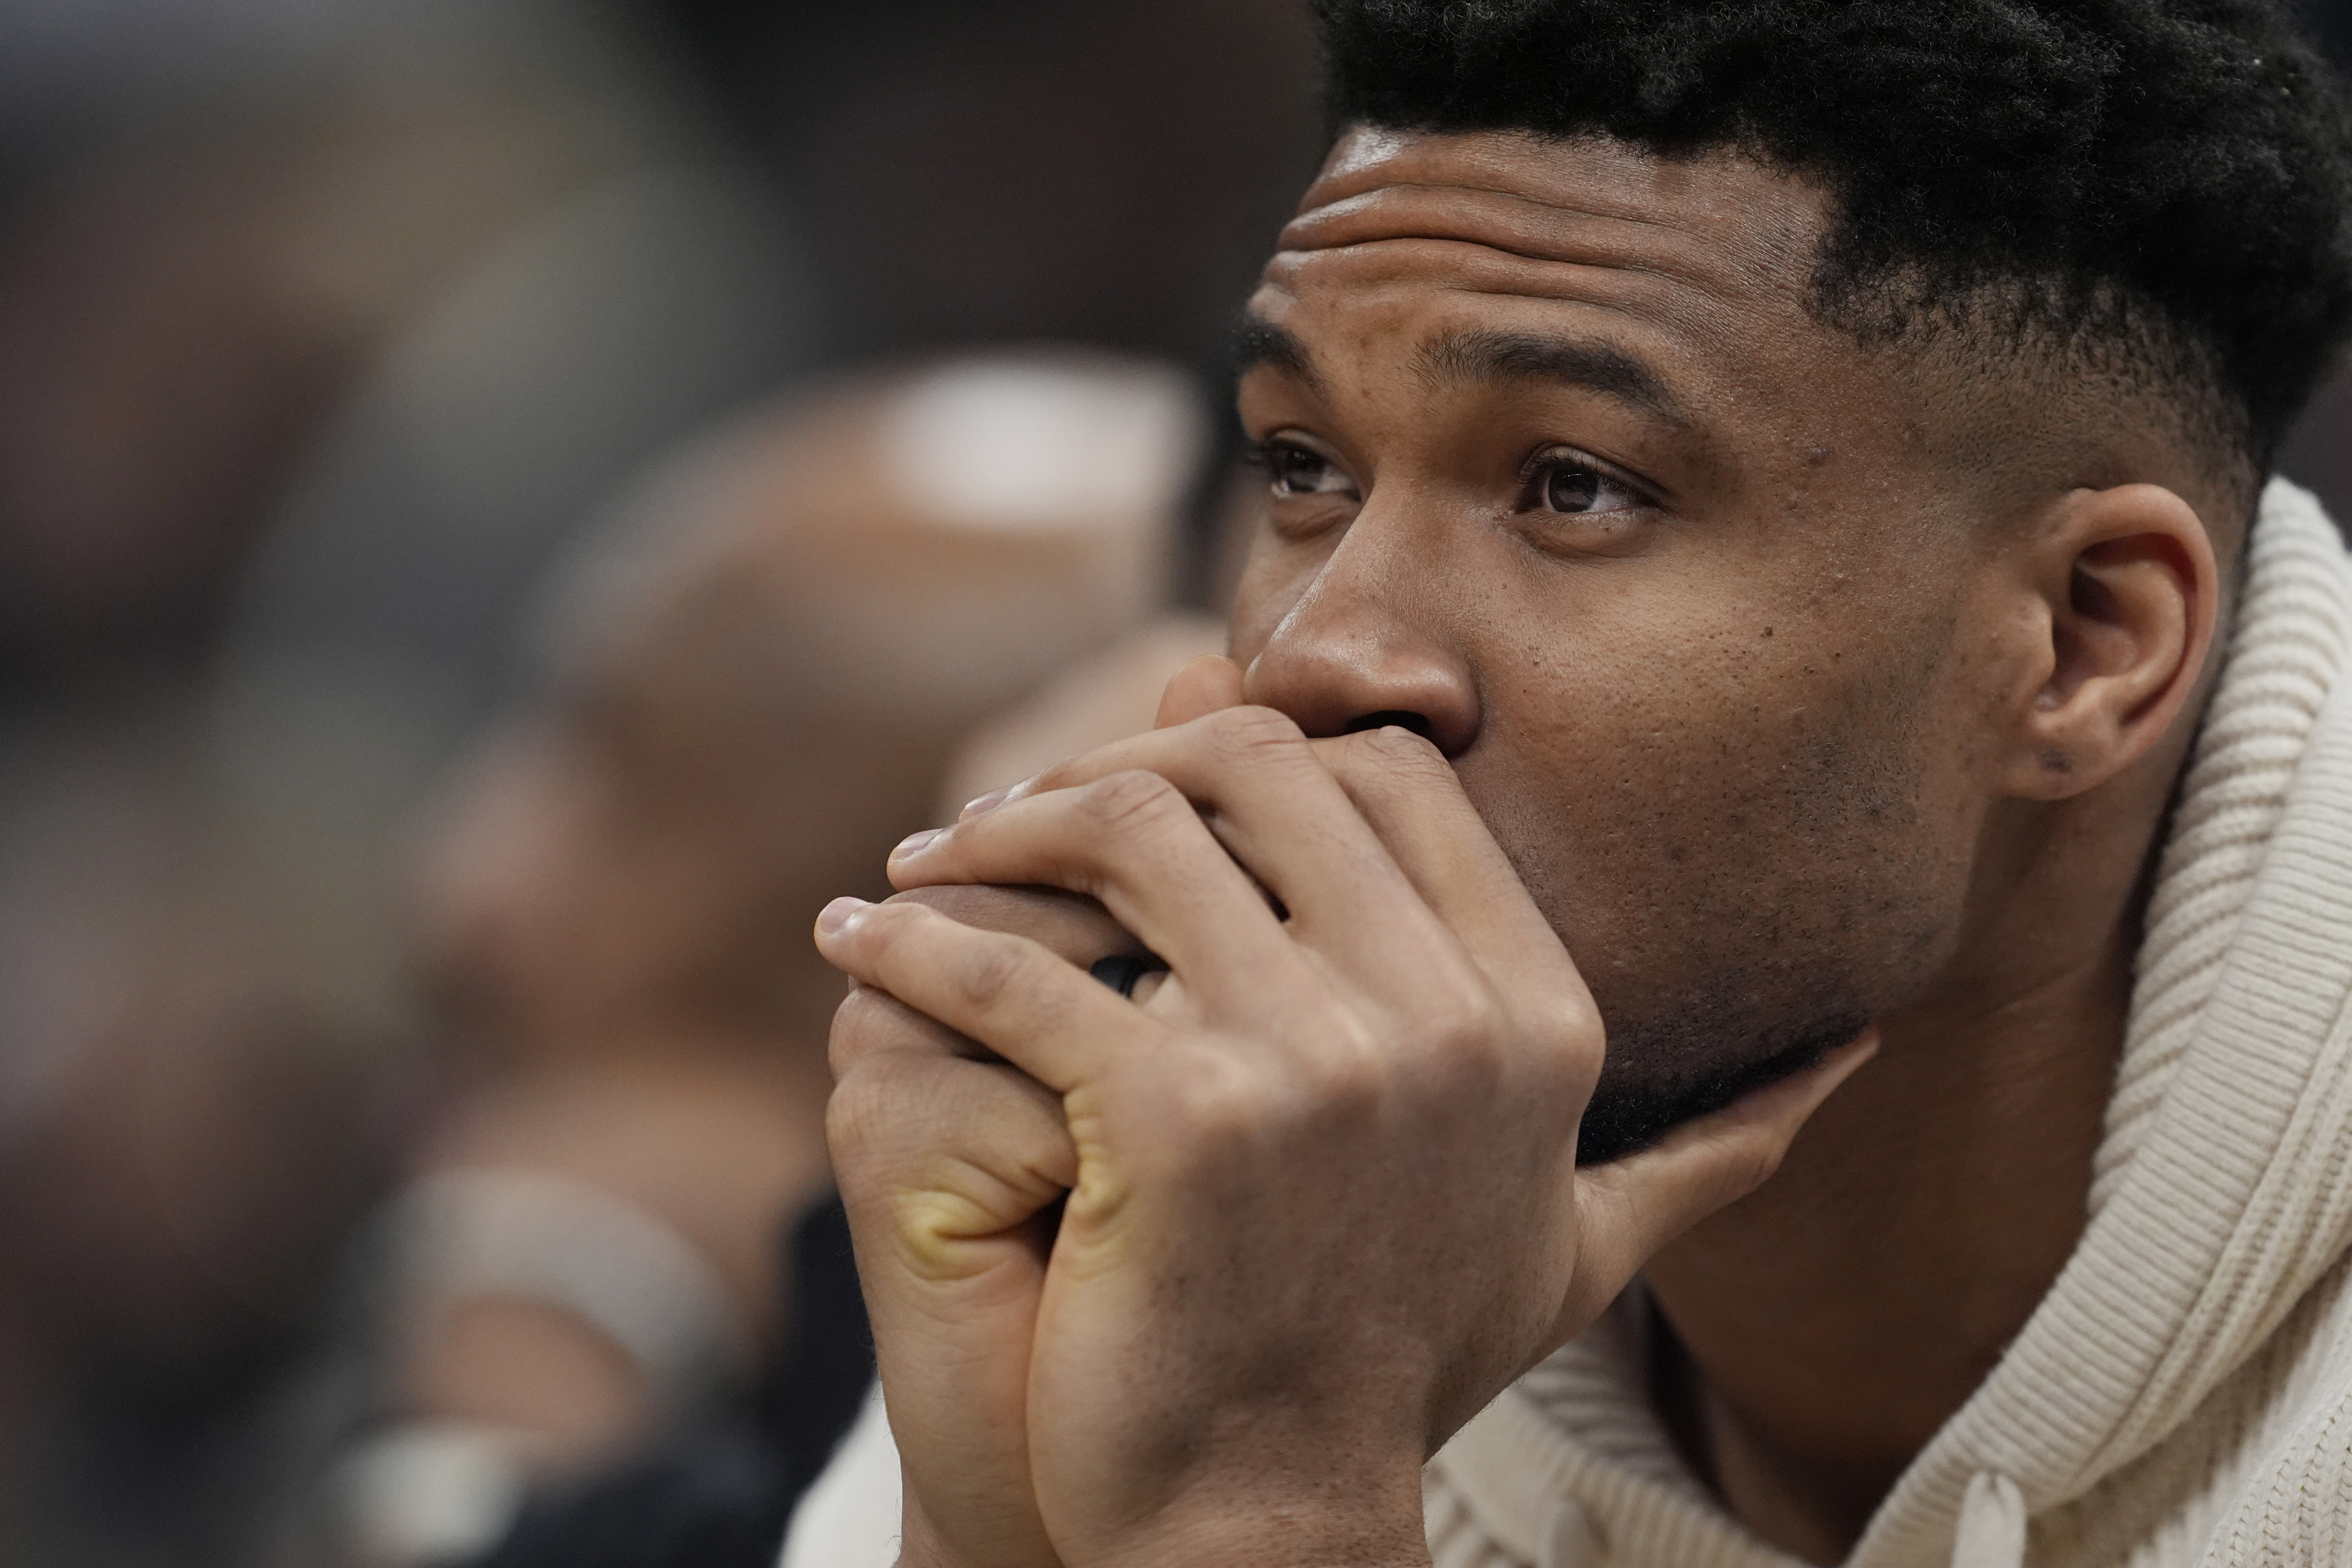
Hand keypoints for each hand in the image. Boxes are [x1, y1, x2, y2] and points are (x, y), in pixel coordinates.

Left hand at [819, 659, 1873, 1567]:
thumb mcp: (1574, 1249)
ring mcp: (1321, 1064)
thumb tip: (1850, 1064)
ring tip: (925, 869)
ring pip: (1124, 828)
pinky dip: (910, 937)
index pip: (1384, 772)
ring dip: (999, 835)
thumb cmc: (1402, 1362)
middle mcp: (1450, 1020)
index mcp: (1538, 1015)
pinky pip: (1011, 964)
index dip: (1253, 749)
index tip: (1149, 787)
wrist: (1270, 1519)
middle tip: (1007, 822)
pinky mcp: (1178, 1122)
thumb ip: (1713, 1151)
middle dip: (1114, 766)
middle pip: (1249, 766)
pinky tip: (851, 937)